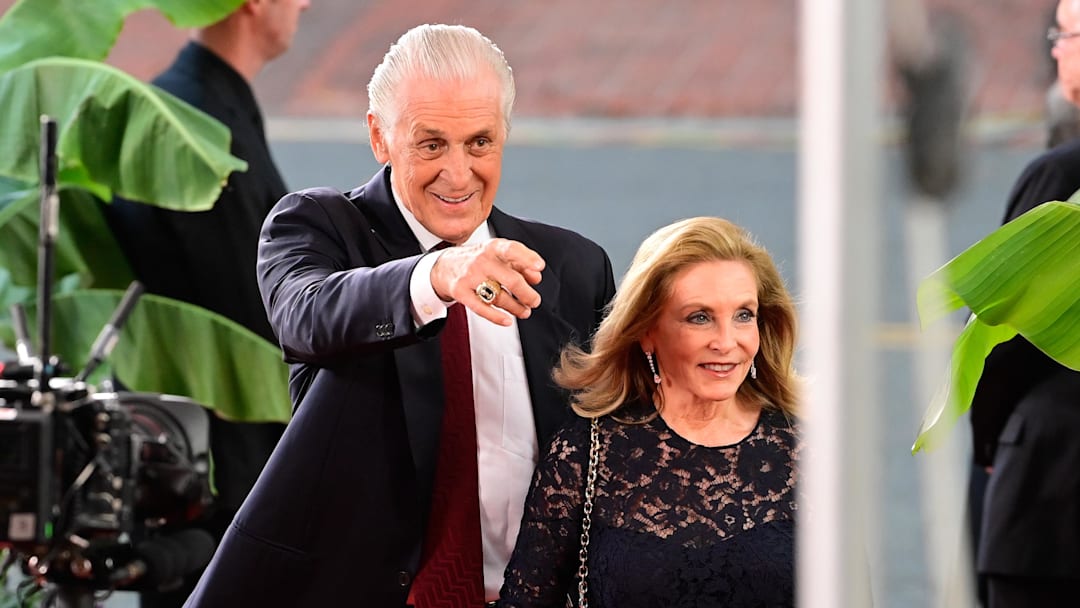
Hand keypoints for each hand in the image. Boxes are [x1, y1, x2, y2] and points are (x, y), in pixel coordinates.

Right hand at [430, 238, 544, 325]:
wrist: (444, 266)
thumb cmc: (478, 260)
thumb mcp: (498, 255)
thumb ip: (520, 263)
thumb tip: (536, 277)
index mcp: (493, 248)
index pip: (512, 250)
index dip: (527, 258)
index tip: (539, 267)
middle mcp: (481, 260)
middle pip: (511, 280)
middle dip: (527, 294)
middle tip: (534, 301)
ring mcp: (469, 277)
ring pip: (499, 297)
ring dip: (516, 308)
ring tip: (524, 311)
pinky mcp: (460, 292)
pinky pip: (481, 308)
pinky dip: (496, 317)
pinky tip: (507, 320)